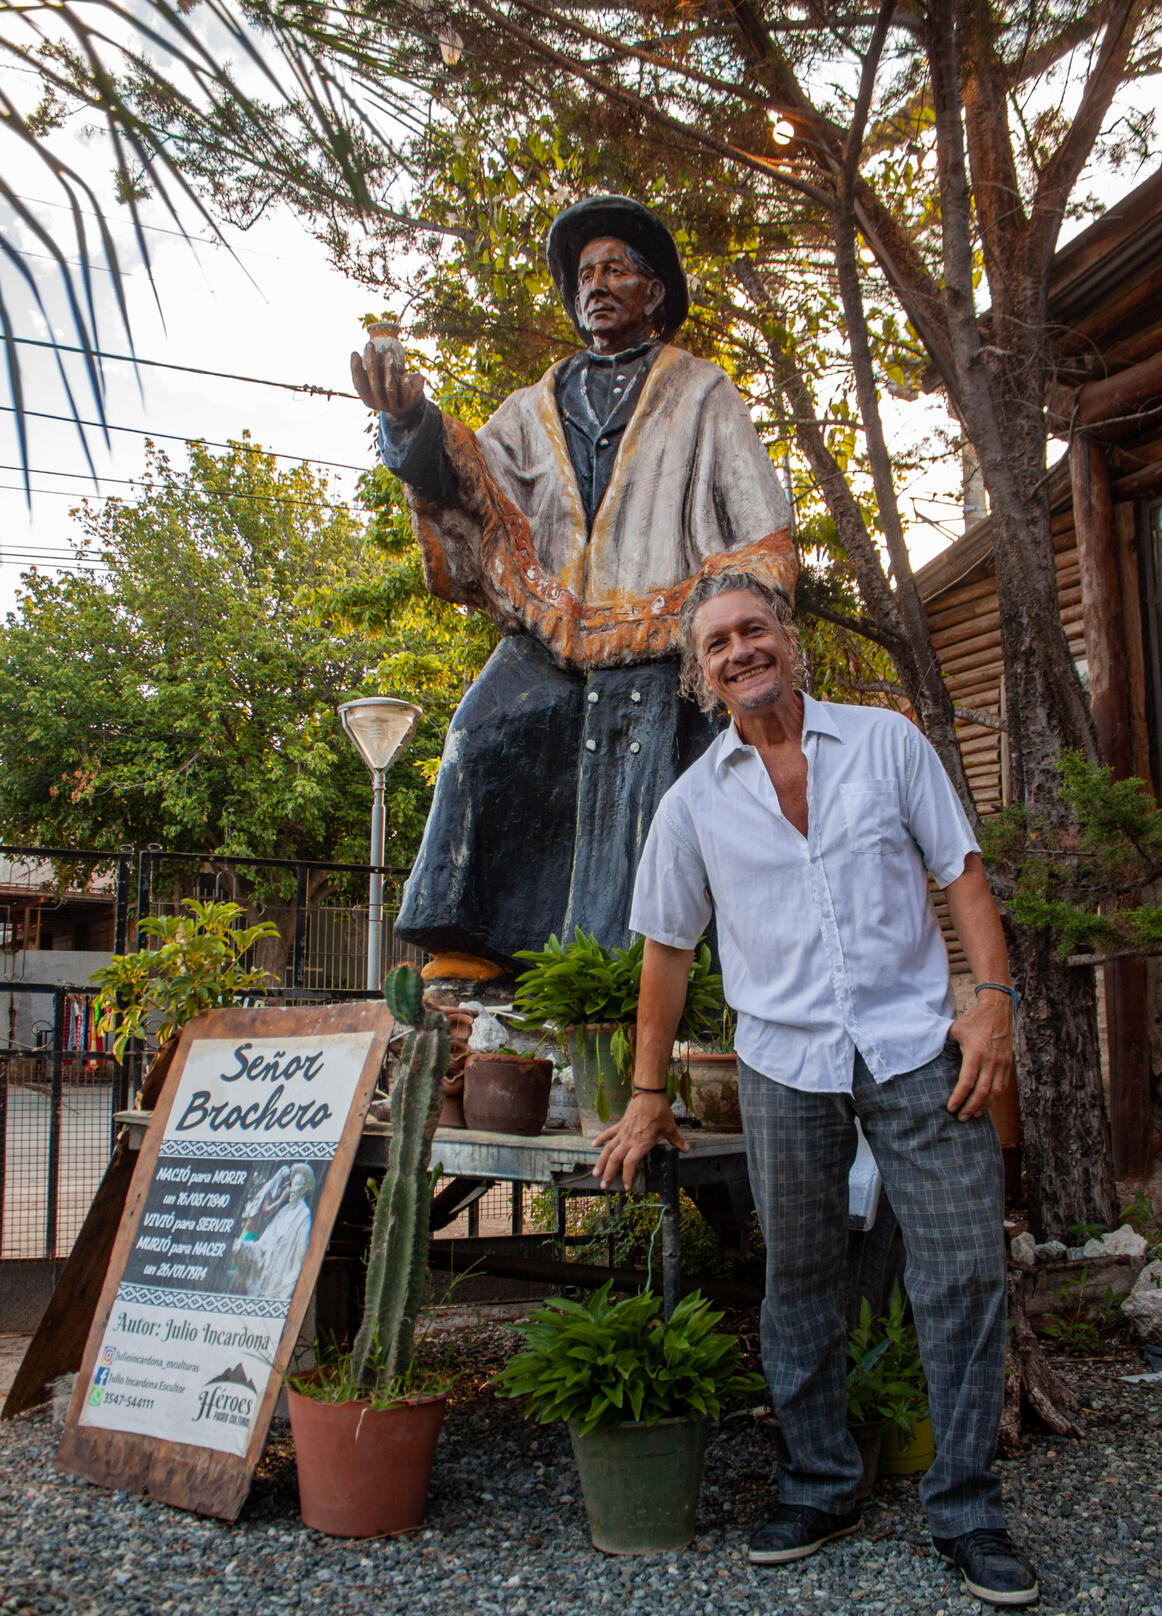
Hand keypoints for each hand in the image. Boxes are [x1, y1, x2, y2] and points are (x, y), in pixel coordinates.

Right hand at [350, 339, 426, 419]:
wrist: (407, 404)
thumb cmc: (386, 385)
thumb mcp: (376, 379)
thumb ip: (368, 372)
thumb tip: (354, 356)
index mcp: (368, 399)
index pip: (359, 384)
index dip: (355, 369)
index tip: (354, 353)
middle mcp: (379, 405)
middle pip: (375, 385)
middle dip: (372, 364)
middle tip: (370, 345)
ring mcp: (393, 406)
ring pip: (390, 389)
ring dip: (389, 370)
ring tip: (389, 354)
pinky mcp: (407, 405)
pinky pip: (406, 395)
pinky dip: (405, 385)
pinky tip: (404, 375)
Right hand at [591, 1091, 687, 1190]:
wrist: (649, 1094)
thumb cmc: (660, 1112)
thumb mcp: (670, 1128)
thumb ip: (677, 1140)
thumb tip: (686, 1149)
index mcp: (641, 1143)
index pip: (630, 1163)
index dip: (627, 1176)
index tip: (627, 1186)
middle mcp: (629, 1140)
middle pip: (615, 1159)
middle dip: (608, 1174)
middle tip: (603, 1186)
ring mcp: (623, 1132)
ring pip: (608, 1149)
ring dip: (601, 1162)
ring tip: (595, 1173)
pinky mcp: (620, 1125)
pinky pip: (608, 1134)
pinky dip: (601, 1139)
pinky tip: (593, 1145)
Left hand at [946, 993, 1014, 1119]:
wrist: (998, 1012)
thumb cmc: (974, 1021)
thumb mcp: (956, 1030)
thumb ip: (945, 1043)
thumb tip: (927, 1050)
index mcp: (975, 1053)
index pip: (967, 1082)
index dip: (959, 1097)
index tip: (951, 1107)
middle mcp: (990, 1061)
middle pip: (982, 1092)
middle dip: (970, 1107)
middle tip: (961, 1118)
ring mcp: (1001, 1064)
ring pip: (994, 1093)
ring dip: (984, 1106)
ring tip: (973, 1115)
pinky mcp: (1008, 1065)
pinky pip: (1002, 1087)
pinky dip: (994, 1099)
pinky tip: (986, 1105)